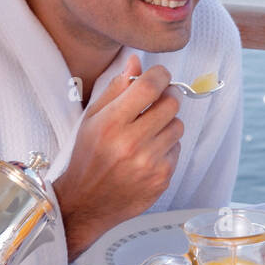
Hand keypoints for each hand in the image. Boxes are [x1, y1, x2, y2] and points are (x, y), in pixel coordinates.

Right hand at [54, 55, 182, 260]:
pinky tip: (148, 153)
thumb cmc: (87, 157)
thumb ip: (116, 89)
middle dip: (166, 97)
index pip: (149, 87)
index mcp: (111, 124)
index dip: (160, 75)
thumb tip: (136, 62)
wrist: (86, 202)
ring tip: (149, 131)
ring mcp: (149, 163)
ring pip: (178, 126)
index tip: (160, 75)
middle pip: (171, 104)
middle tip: (157, 102)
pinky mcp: (161, 178)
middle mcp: (131, 143)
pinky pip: (177, 149)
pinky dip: (166, 147)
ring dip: (167, 124)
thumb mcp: (92, 118)